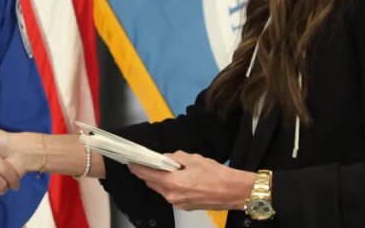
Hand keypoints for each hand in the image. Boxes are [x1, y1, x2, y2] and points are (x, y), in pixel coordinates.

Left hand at [127, 151, 255, 210]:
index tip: (130, 162)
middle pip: (152, 184)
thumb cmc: (215, 173)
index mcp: (171, 183)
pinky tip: (177, 178)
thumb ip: (176, 157)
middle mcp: (171, 196)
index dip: (137, 168)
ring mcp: (178, 204)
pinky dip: (170, 186)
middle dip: (148, 173)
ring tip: (164, 169)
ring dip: (160, 180)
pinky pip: (172, 195)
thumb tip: (166, 158)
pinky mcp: (186, 207)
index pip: (147, 174)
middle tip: (148, 163)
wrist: (234, 192)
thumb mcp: (194, 158)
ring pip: (162, 190)